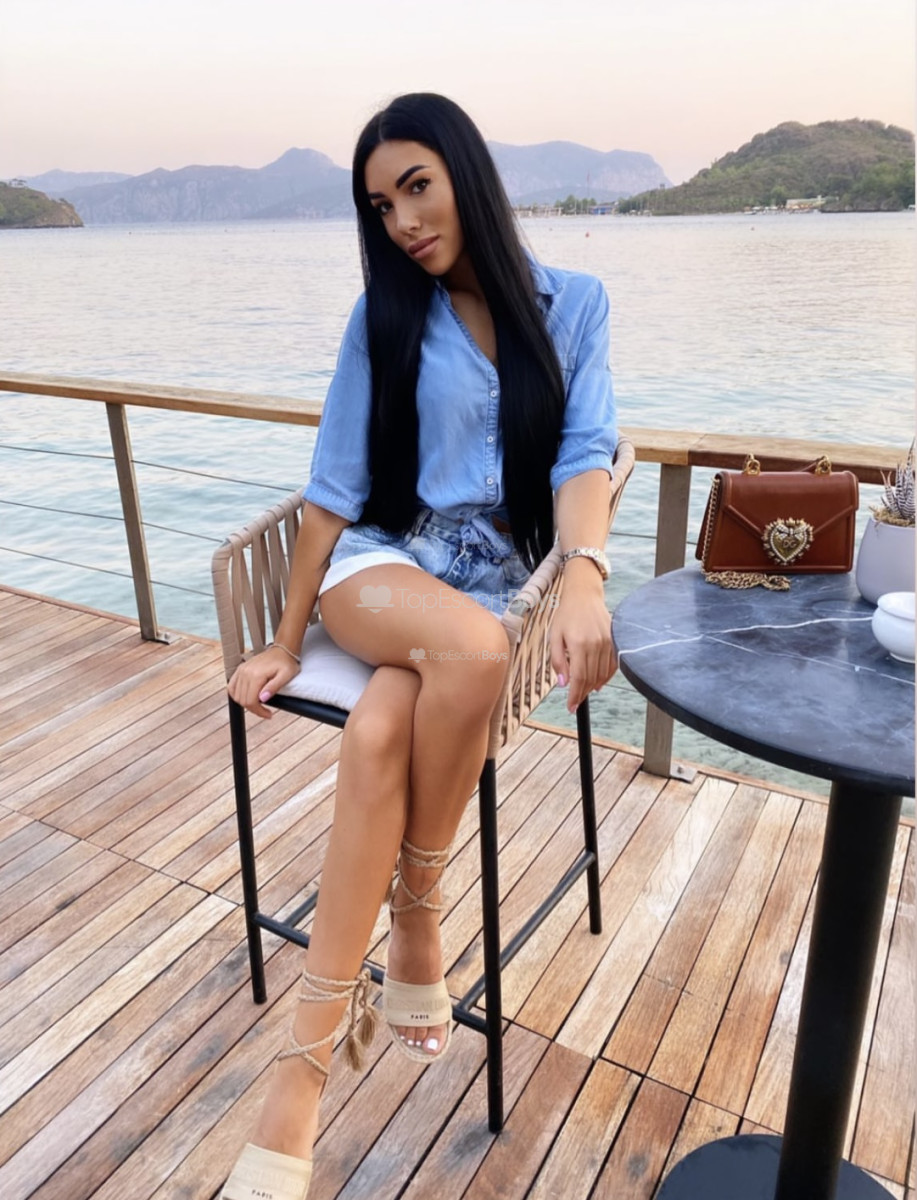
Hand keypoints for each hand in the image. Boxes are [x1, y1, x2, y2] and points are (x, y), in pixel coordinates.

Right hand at [228, 646, 300, 718]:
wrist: (282, 650)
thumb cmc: (286, 662)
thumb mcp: (286, 676)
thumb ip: (274, 687)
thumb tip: (262, 699)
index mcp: (256, 675)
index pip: (250, 701)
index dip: (259, 712)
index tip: (268, 715)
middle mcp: (245, 672)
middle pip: (242, 700)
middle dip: (254, 709)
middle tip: (265, 711)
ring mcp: (241, 670)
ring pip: (236, 695)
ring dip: (246, 703)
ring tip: (258, 704)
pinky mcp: (240, 669)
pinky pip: (231, 686)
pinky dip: (237, 695)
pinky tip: (247, 697)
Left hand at [550, 574, 616, 712]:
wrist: (584, 596)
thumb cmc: (566, 616)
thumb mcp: (554, 637)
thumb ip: (558, 661)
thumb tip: (563, 684)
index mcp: (579, 644)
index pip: (579, 678)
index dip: (575, 695)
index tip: (570, 707)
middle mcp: (596, 644)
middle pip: (591, 679)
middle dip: (582, 694)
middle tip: (574, 703)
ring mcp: (608, 642)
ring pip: (602, 674)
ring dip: (593, 687)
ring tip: (584, 693)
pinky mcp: (614, 641)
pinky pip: (612, 666)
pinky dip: (606, 677)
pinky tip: (598, 683)